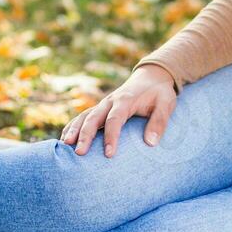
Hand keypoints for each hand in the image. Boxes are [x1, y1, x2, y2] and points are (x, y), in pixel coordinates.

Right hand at [58, 65, 177, 157]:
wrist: (152, 76)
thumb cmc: (160, 93)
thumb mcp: (167, 104)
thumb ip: (159, 122)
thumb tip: (151, 143)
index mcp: (126, 100)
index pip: (115, 119)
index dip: (111, 137)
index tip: (109, 154)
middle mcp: (110, 101)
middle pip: (94, 117)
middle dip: (85, 135)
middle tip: (79, 153)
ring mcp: (103, 104)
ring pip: (85, 116)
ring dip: (74, 130)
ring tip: (65, 146)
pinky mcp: (101, 108)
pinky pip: (83, 116)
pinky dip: (73, 126)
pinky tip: (65, 139)